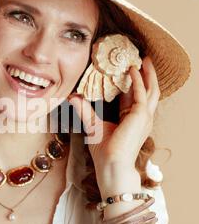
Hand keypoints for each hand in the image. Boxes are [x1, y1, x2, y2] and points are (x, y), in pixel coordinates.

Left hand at [68, 55, 159, 178]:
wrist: (111, 165)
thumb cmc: (104, 151)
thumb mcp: (92, 125)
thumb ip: (85, 110)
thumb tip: (73, 97)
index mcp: (133, 119)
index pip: (136, 96)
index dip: (133, 82)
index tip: (127, 68)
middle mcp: (142, 117)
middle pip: (149, 90)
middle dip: (147, 74)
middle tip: (142, 58)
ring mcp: (144, 117)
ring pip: (151, 89)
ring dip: (148, 73)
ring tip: (144, 58)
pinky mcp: (141, 115)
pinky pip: (141, 92)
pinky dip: (137, 80)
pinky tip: (132, 69)